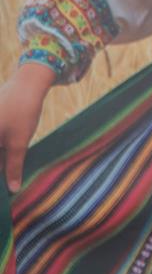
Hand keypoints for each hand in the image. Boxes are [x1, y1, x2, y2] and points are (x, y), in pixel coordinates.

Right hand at [0, 62, 55, 191]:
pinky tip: (9, 162)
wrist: (27, 82)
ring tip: (10, 177)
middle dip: (2, 169)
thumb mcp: (19, 142)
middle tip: (11, 186)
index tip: (6, 191)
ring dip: (3, 161)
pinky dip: (2, 152)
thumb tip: (12, 189)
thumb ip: (14, 167)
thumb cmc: (22, 111)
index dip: (1, 178)